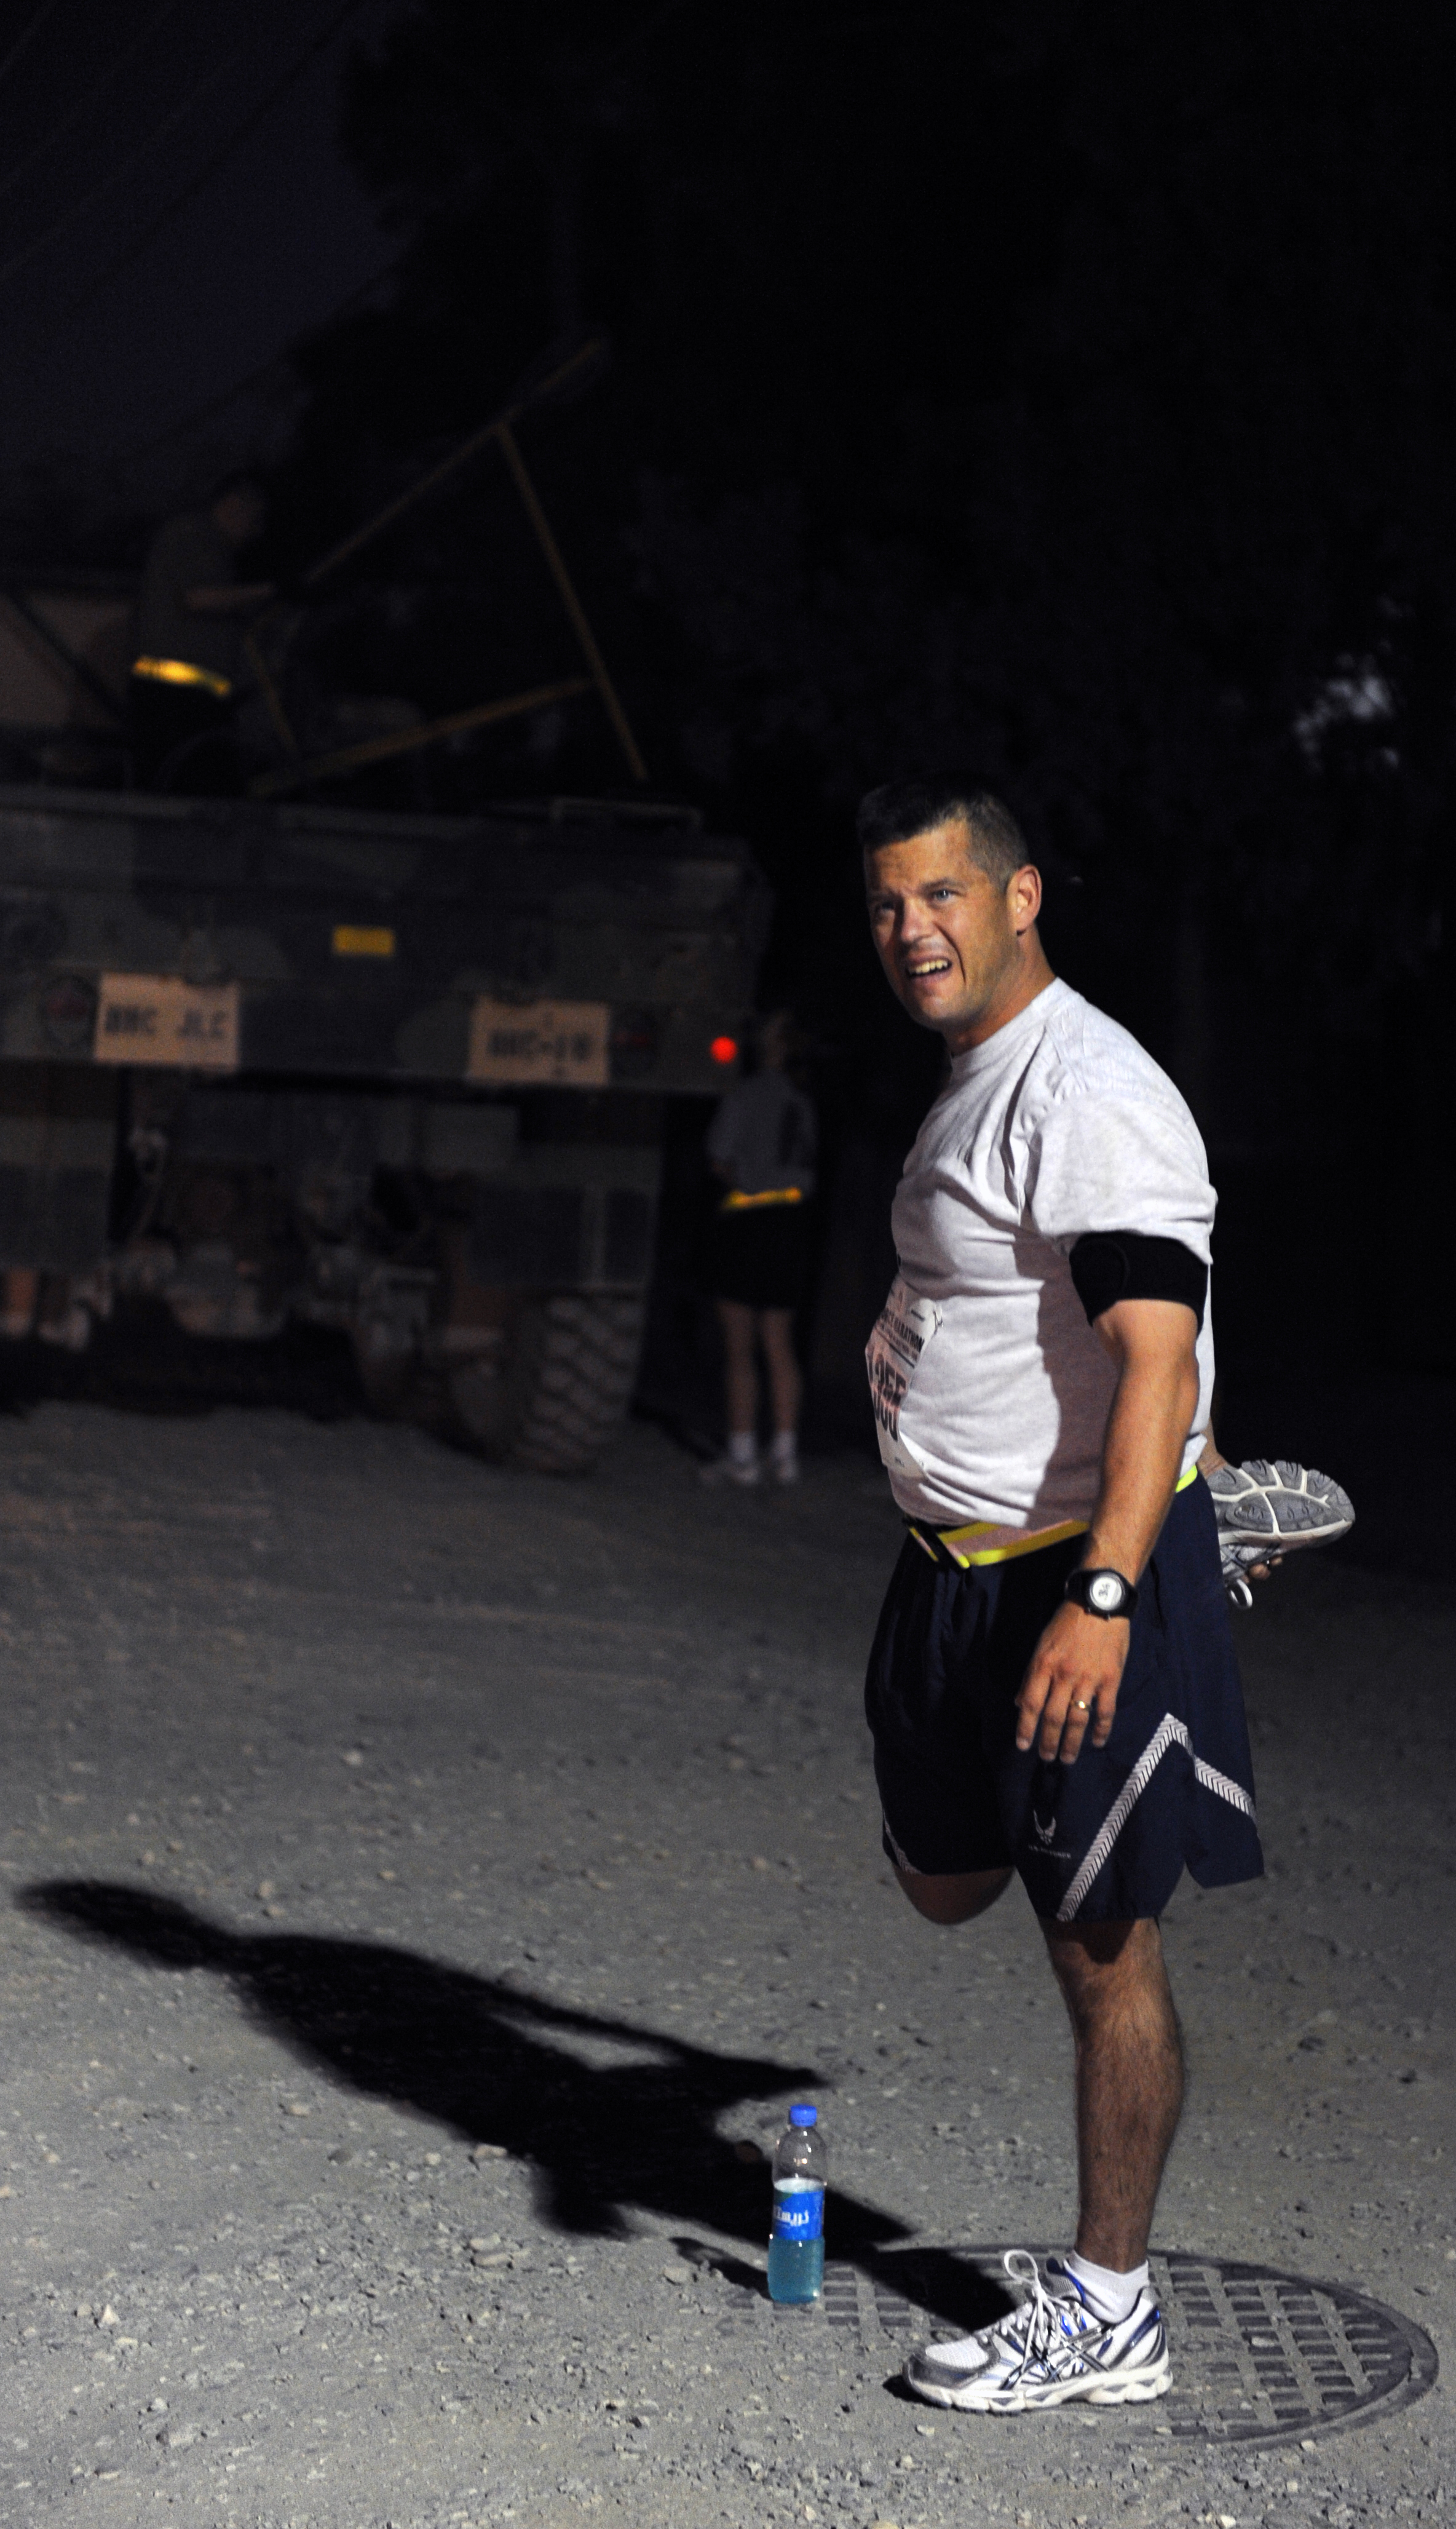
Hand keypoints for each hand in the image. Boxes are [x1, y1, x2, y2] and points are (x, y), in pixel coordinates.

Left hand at [1015, 1601, 1129, 1764]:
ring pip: (1078, 1719)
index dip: (1025, 1727)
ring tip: (1067, 1759)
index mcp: (1043, 1665)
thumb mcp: (1042, 1644)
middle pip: (1053, 1717)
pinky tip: (1097, 1742)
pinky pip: (1105, 1710)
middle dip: (1048, 1741)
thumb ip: (1031, 1674)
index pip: (1030, 1703)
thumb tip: (1019, 1703)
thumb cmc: (1067, 1622)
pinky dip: (1101, 1730)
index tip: (1023, 1746)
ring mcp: (1089, 1678)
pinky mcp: (1110, 1679)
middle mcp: (1064, 1675)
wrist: (1099, 1602)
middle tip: (1046, 1758)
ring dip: (1072, 1742)